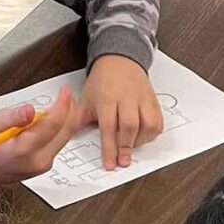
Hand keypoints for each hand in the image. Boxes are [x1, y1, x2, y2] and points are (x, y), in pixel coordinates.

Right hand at [0, 86, 80, 184]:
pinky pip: (57, 145)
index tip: (66, 90)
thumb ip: (13, 117)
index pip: (53, 123)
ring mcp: (41, 166)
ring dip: (67, 120)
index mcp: (24, 149)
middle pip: (65, 132)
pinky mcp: (42, 167)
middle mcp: (36, 161)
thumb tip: (29, 110)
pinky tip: (57, 120)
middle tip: (70, 94)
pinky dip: (60, 130)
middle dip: (71, 110)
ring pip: (64, 139)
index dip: (63, 103)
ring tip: (65, 103)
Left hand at [79, 55, 163, 169]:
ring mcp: (142, 99)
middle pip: (130, 126)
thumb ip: (76, 119)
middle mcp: (127, 98)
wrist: (119, 59)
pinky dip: (152, 133)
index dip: (109, 148)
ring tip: (132, 146)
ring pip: (148, 124)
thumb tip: (65, 137)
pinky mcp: (153, 100)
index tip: (110, 164)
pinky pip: (158, 121)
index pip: (108, 127)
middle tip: (123, 161)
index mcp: (107, 98)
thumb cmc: (102, 81)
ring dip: (141, 140)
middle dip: (126, 147)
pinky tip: (142, 136)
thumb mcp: (85, 98)